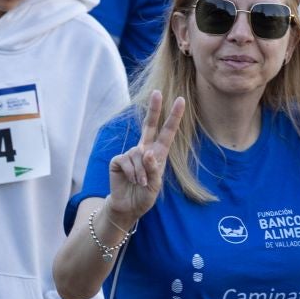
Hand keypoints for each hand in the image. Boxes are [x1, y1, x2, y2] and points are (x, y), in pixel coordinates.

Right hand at [106, 89, 184, 226]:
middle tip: (157, 92)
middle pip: (149, 125)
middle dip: (153, 109)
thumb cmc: (144, 195)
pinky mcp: (118, 160)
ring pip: (138, 154)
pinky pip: (127, 161)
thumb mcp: (155, 185)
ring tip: (141, 183)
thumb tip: (146, 152)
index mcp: (158, 153)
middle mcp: (144, 150)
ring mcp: (130, 154)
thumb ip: (153, 169)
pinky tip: (131, 180)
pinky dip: (132, 173)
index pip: (167, 132)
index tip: (181, 100)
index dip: (174, 117)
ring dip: (141, 172)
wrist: (128, 206)